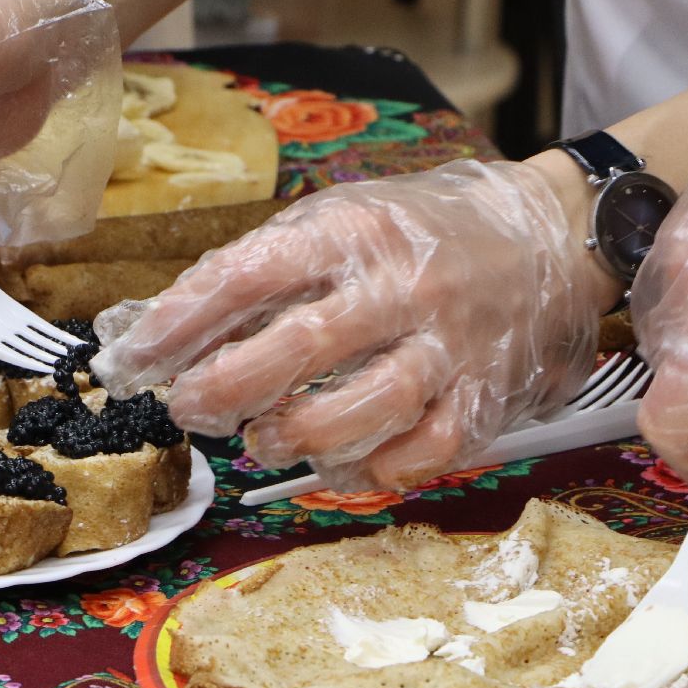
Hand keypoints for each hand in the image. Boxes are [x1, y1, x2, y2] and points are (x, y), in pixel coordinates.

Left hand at [91, 158, 615, 490]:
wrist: (552, 235)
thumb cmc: (427, 231)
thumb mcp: (344, 216)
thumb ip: (266, 266)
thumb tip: (167, 326)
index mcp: (354, 230)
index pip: (246, 277)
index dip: (178, 325)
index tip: (135, 358)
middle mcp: (402, 288)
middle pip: (294, 352)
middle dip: (222, 390)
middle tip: (190, 408)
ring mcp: (448, 348)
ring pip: (357, 414)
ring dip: (291, 437)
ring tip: (262, 436)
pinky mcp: (484, 400)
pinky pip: (419, 455)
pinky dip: (366, 471)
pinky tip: (336, 462)